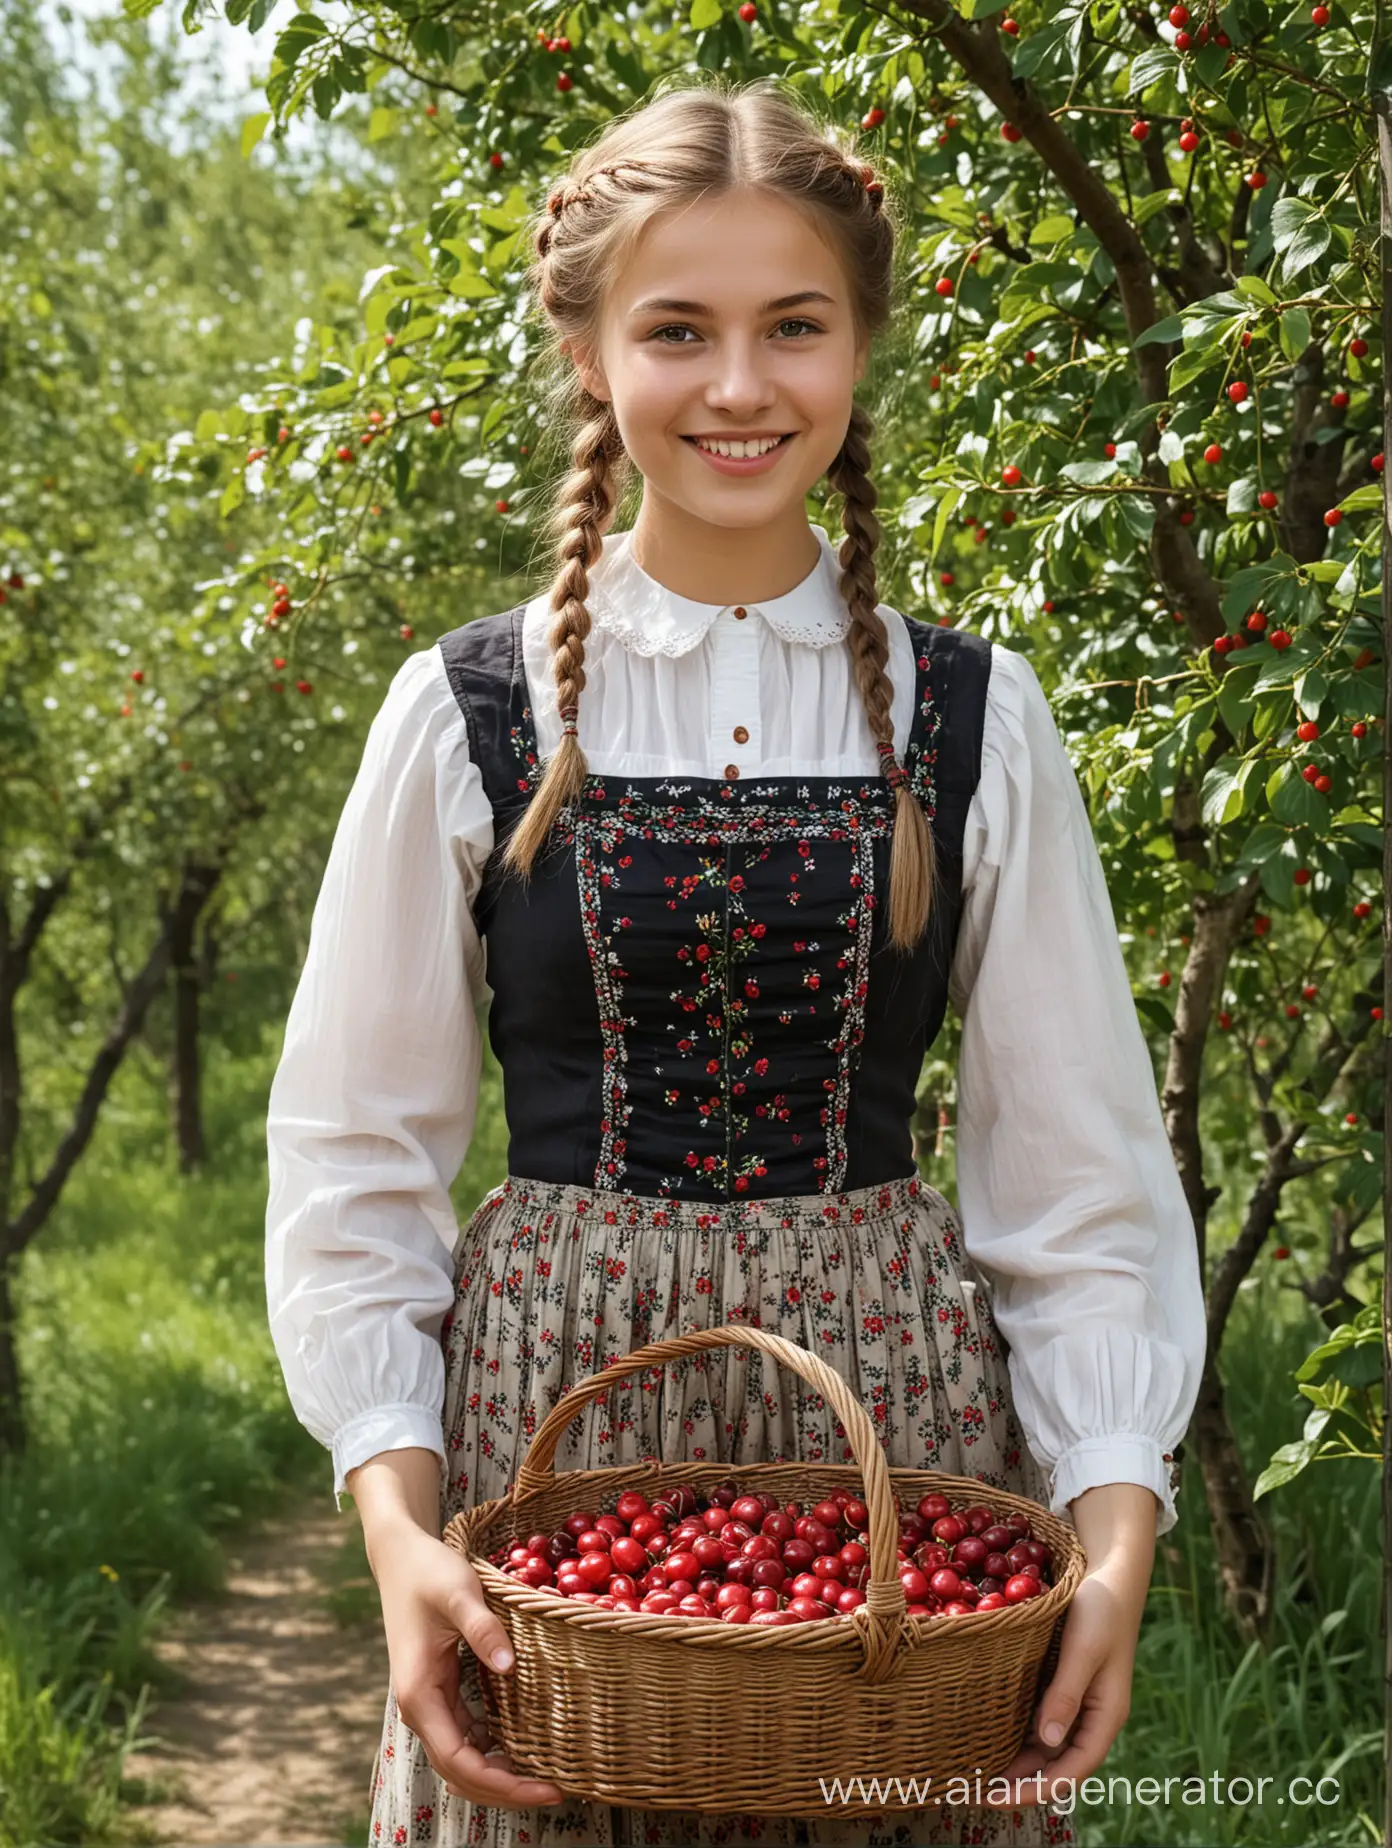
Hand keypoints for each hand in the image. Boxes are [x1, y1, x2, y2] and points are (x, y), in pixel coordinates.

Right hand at [373, 1517, 568, 1811]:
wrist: (400, 1556)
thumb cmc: (428, 1571)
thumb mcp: (459, 1592)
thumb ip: (482, 1629)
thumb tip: (508, 1668)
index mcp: (419, 1693)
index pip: (460, 1761)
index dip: (502, 1783)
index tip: (544, 1788)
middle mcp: (420, 1707)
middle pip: (459, 1772)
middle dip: (504, 1789)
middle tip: (555, 1791)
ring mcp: (428, 1701)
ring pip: (461, 1759)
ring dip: (497, 1774)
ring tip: (543, 1776)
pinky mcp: (439, 1690)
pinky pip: (464, 1735)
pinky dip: (490, 1750)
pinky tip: (522, 1744)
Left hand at [985, 1482, 1156, 1810]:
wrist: (1108, 1575)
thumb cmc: (1100, 1609)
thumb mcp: (1083, 1648)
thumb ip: (1067, 1693)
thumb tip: (1049, 1741)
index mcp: (1104, 1715)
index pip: (1072, 1770)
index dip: (1037, 1789)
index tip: (999, 1798)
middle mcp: (1089, 1717)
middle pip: (1056, 1766)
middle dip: (1021, 1785)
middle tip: (974, 1794)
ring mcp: (1074, 1703)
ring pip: (1045, 1748)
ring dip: (1016, 1765)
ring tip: (975, 1775)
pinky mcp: (1059, 1686)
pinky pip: (1037, 1723)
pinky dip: (1016, 1736)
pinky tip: (987, 1737)